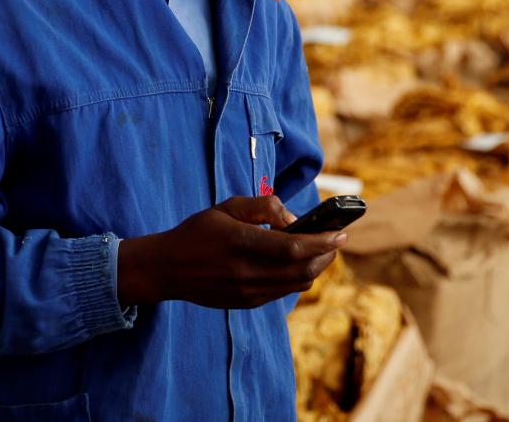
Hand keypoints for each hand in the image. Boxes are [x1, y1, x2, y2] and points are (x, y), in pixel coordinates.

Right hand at [117, 195, 343, 310]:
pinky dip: (298, 277)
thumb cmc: (198, 231)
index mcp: (241, 242)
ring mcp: (248, 291)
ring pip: (298, 284)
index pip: (295, 247)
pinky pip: (284, 292)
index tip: (340, 232)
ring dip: (315, 268)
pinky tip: (297, 264)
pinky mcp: (247, 302)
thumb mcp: (226, 206)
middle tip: (335, 241)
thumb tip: (293, 218)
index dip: (323, 241)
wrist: (168, 269)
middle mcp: (247, 271)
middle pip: (303, 269)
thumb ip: (262, 206)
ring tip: (320, 251)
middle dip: (326, 255)